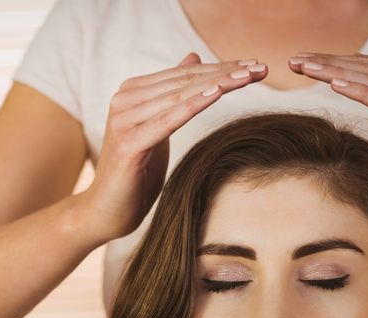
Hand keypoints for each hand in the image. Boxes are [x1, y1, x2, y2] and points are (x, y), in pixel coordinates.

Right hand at [80, 52, 266, 243]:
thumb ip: (171, 94)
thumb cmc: (135, 171)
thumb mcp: (158, 126)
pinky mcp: (128, 144)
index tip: (255, 66)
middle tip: (261, 68)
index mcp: (131, 92)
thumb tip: (192, 57)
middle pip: (183, 82)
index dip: (220, 67)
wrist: (106, 210)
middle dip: (225, 73)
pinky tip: (216, 94)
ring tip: (249, 77)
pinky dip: (192, 105)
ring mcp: (124, 121)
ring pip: (179, 96)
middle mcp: (123, 100)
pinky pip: (167, 120)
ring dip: (218, 84)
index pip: (183, 74)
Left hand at [288, 52, 367, 123]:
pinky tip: (335, 85)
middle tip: (293, 61)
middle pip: (364, 71)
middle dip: (327, 64)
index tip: (302, 60)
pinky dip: (360, 91)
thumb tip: (353, 84)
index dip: (332, 62)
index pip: (364, 69)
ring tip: (305, 67)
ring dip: (336, 72)